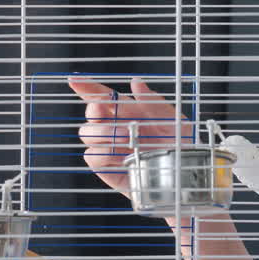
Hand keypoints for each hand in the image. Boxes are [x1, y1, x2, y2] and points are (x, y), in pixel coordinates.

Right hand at [67, 78, 186, 196]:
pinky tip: (121, 156)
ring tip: (127, 137)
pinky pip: (91, 157)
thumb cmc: (180, 147)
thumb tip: (136, 82)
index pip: (103, 96)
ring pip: (87, 133)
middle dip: (94, 109)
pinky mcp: (107, 168)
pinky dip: (103, 153)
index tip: (75, 81)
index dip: (87, 87)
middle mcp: (116, 128)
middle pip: (91, 114)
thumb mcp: (174, 121)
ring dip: (103, 131)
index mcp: (130, 111)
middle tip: (104, 110)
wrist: (184, 178)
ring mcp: (110, 148)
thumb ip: (154, 103)